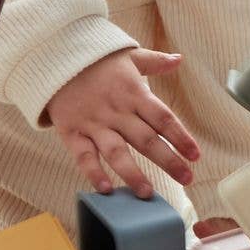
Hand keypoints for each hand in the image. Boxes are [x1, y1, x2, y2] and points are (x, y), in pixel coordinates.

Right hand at [47, 48, 201, 198]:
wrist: (54, 57)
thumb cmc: (97, 61)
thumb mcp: (128, 55)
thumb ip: (155, 62)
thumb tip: (179, 59)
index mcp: (134, 93)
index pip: (163, 118)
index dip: (180, 137)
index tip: (195, 155)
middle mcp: (117, 111)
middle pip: (146, 139)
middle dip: (168, 161)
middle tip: (187, 179)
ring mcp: (94, 123)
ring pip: (116, 152)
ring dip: (133, 174)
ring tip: (147, 194)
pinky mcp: (73, 132)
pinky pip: (84, 156)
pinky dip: (93, 173)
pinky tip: (105, 190)